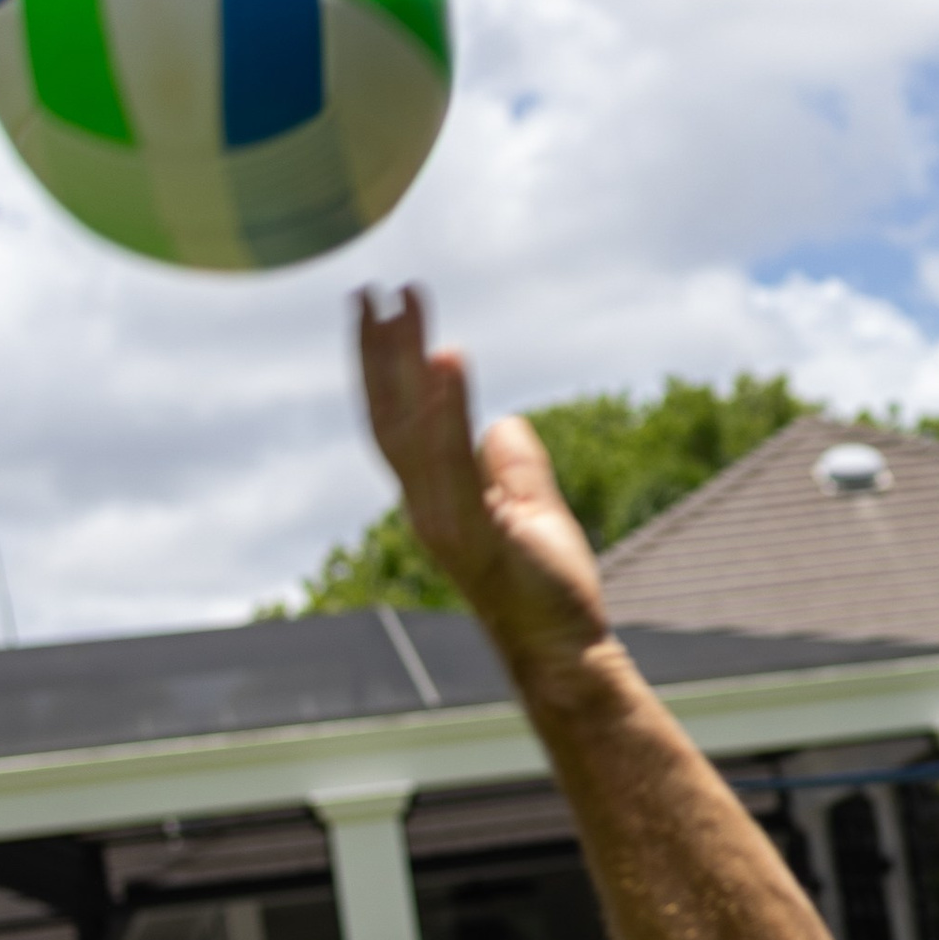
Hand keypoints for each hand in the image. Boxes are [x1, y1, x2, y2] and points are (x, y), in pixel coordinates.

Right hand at [357, 287, 608, 677]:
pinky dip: (448, 411)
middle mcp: (424, 507)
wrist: (564, 652)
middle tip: (374, 287)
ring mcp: (444, 524)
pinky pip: (455, 464)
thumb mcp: (530, 509)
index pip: (395, 418)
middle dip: (381, 351)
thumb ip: (511, 465)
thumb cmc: (549, 587)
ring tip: (410, 308)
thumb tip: (501, 422)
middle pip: (390, 415)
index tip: (380, 306)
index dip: (382, 364)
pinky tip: (450, 362)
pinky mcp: (475, 537)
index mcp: (433, 497)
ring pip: (413, 432)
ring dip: (409, 365)